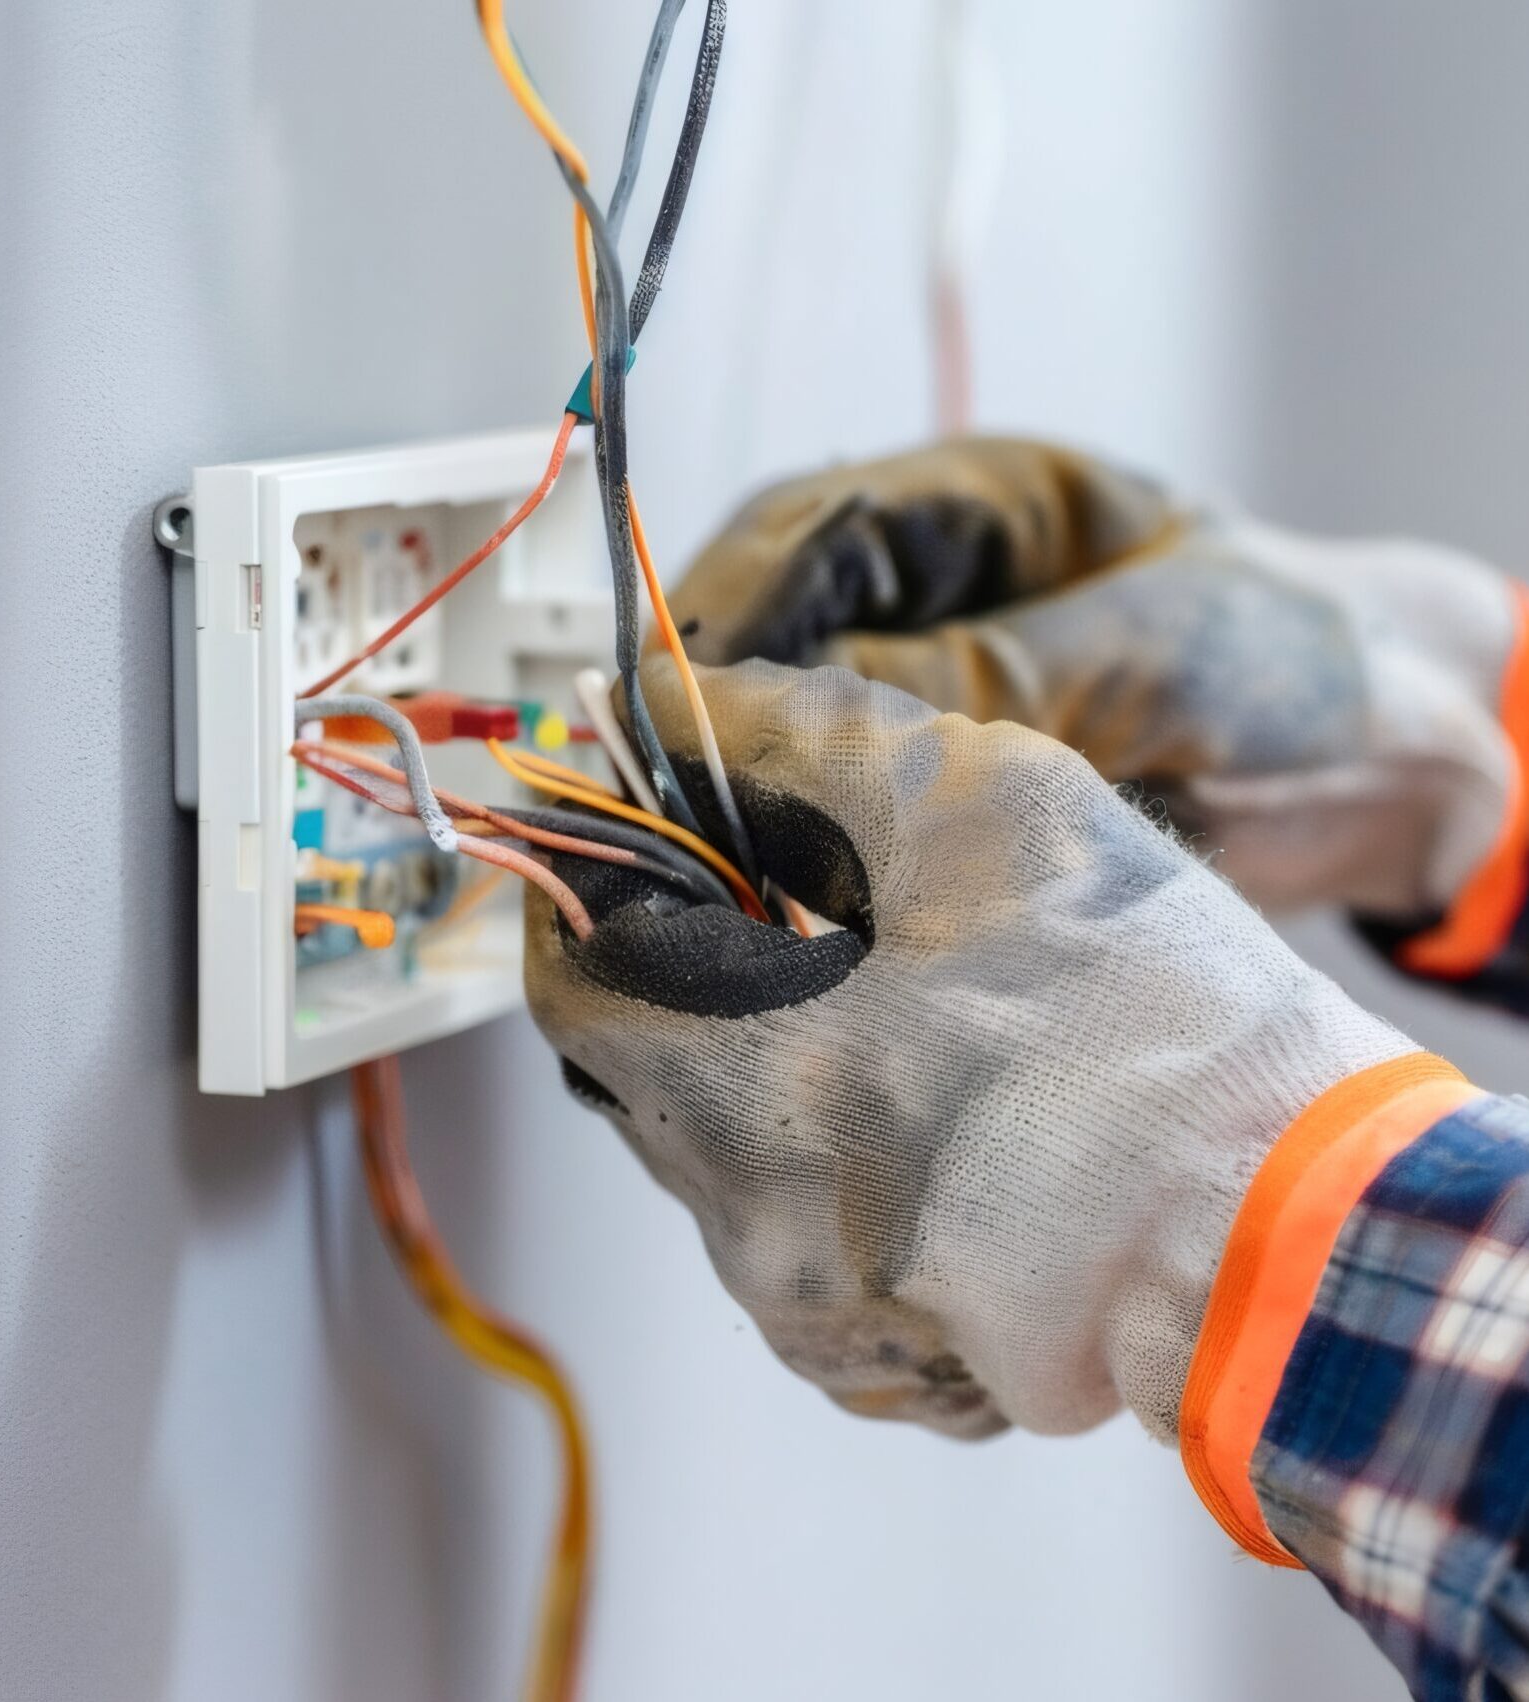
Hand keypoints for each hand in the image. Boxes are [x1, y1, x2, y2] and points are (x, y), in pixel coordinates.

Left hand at [524, 657, 1410, 1440]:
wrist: (1294, 1230)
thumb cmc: (1157, 1033)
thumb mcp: (981, 813)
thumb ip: (801, 739)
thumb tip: (688, 708)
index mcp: (751, 1084)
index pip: (570, 969)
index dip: (597, 879)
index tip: (644, 831)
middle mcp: (750, 1220)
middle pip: (642, 1058)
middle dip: (697, 962)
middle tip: (799, 902)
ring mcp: (809, 1304)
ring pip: (723, 1143)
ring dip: (773, 1056)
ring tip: (906, 1007)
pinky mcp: (872, 1351)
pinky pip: (799, 1225)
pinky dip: (835, 1148)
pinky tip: (941, 1107)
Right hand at [671, 440, 1518, 918]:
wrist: (1399, 766)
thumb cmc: (1293, 650)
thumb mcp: (1148, 643)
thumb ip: (986, 671)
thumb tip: (807, 702)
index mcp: (983, 510)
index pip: (817, 533)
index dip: (729, 602)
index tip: (673, 685)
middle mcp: (945, 602)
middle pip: (785, 637)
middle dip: (721, 707)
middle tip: (672, 784)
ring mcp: (945, 700)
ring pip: (809, 734)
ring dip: (760, 788)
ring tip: (712, 847)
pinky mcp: (958, 793)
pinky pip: (861, 815)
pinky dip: (819, 855)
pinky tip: (784, 891)